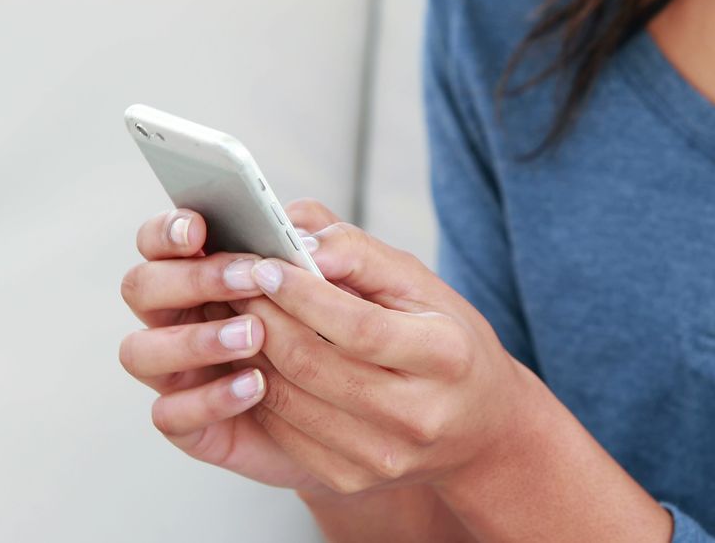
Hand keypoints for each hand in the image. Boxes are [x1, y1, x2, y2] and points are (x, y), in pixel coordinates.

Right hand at [119, 206, 341, 491]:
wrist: (375, 409)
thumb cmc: (361, 329)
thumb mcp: (368, 281)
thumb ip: (339, 246)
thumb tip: (304, 239)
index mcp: (208, 268)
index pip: (161, 240)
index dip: (168, 231)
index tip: (200, 229)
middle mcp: (181, 315)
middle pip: (141, 287)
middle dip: (189, 279)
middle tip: (246, 279)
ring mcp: (181, 371)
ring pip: (140, 351)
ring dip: (192, 340)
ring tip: (253, 335)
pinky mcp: (193, 423)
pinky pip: (170, 414)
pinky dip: (210, 397)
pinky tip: (257, 385)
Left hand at [228, 203, 551, 493]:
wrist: (479, 429)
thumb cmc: (446, 341)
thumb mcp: (422, 286)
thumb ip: (360, 253)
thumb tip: (297, 234)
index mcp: (445, 356)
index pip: (359, 326)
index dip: (303, 295)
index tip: (265, 265)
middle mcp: (418, 415)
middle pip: (314, 364)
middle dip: (263, 318)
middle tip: (235, 284)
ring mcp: (382, 456)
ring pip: (288, 400)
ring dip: (250, 352)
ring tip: (236, 316)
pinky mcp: (351, 479)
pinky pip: (284, 431)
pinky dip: (258, 390)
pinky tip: (251, 359)